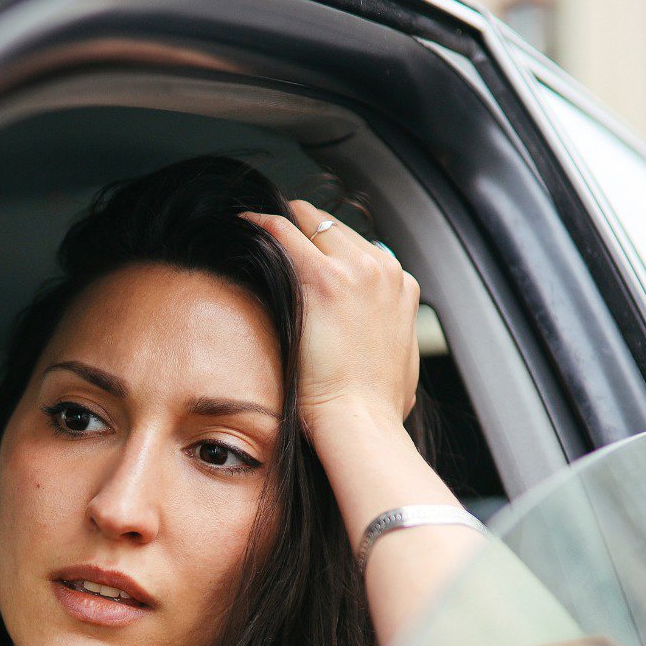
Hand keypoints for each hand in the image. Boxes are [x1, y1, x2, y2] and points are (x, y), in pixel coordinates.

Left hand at [240, 200, 419, 434]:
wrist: (361, 422)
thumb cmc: (374, 408)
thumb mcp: (400, 366)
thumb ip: (388, 336)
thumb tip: (374, 337)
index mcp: (402, 287)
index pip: (359, 248)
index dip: (326, 248)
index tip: (302, 252)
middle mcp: (382, 270)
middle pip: (335, 228)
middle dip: (304, 230)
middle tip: (272, 237)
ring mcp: (356, 270)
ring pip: (311, 222)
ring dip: (284, 226)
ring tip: (255, 231)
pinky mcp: (324, 279)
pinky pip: (282, 232)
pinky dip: (261, 225)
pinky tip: (244, 227)